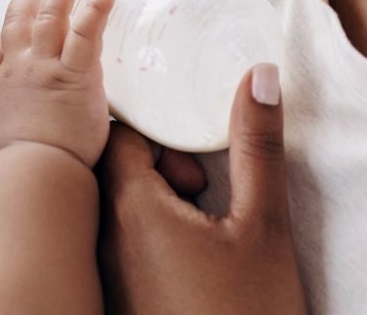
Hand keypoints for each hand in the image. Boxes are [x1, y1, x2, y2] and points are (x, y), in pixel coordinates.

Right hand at [0, 0, 114, 167]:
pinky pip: (86, 33)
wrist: (32, 174)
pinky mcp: (74, 75)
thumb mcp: (9, 141)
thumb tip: (37, 137)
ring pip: (51, 17)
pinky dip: (96, 8)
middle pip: (20, 21)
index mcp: (0, 86)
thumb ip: (21, 126)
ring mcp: (45, 69)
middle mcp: (19, 70)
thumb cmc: (25, 170)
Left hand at [97, 64, 305, 314]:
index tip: (195, 144)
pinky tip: (191, 260)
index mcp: (131, 212)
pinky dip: (148, 238)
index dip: (156, 128)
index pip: (116, 137)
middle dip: (158, 167)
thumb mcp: (264, 226)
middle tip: (203, 185)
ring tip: (203, 223)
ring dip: (154, 203)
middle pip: (110, 172)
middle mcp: (102, 242)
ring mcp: (104, 277)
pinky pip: (116, 250)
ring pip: (113, 212)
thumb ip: (258, 146)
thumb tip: (257, 75)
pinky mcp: (116, 303)